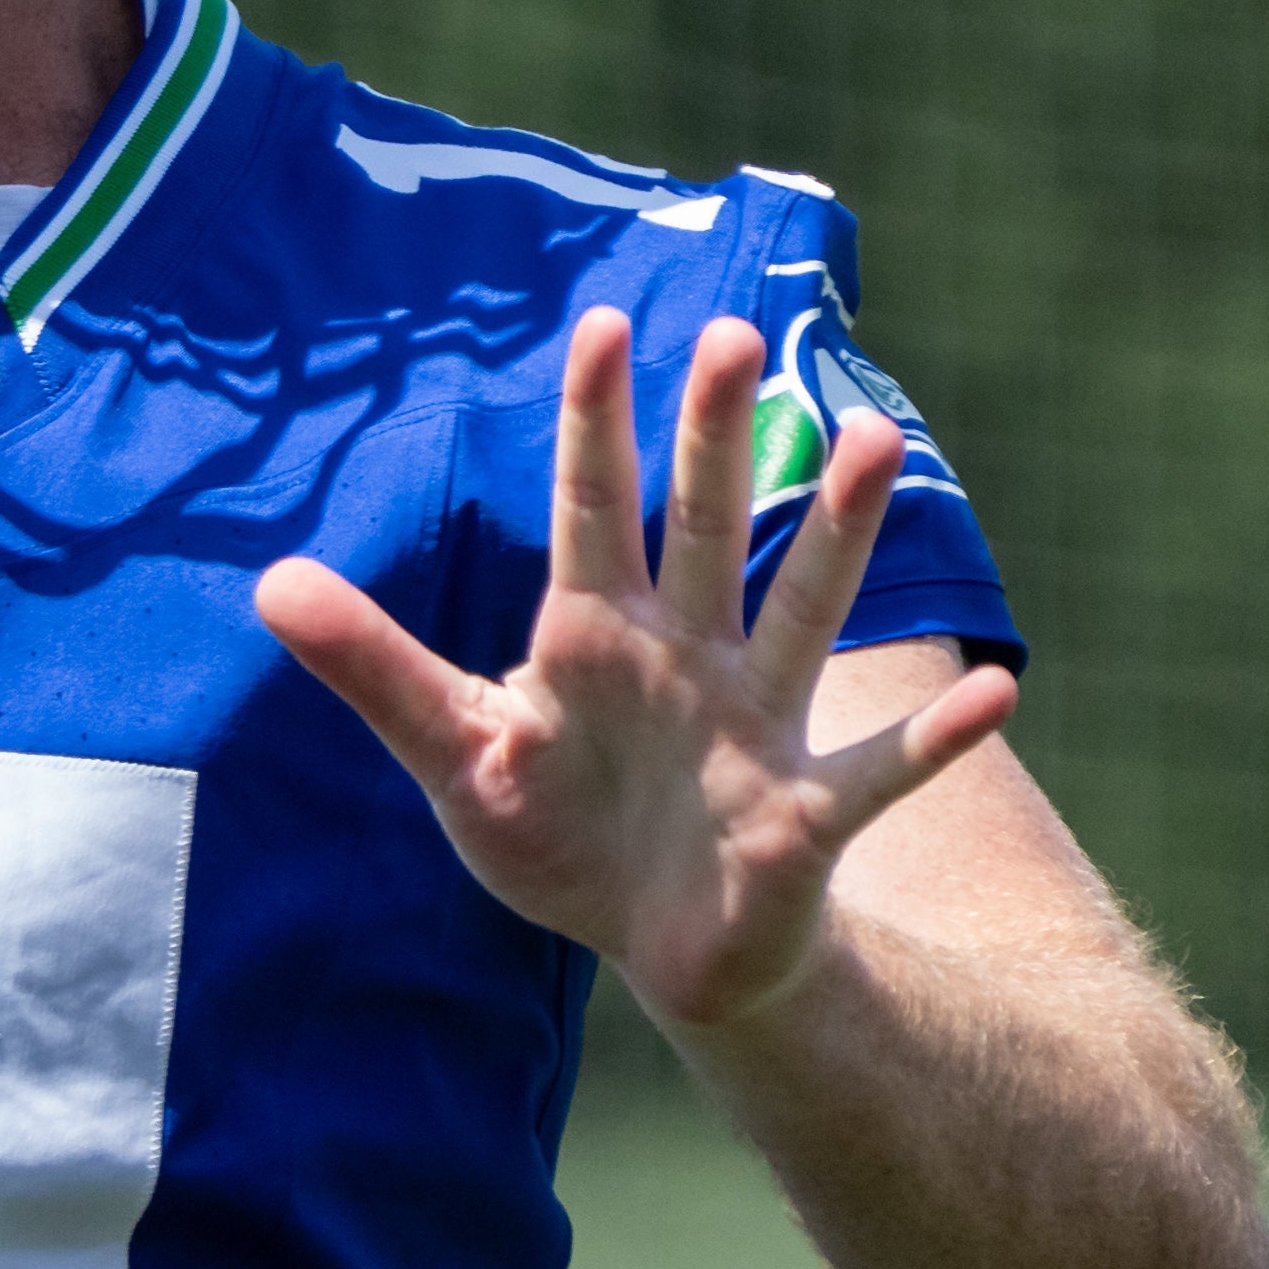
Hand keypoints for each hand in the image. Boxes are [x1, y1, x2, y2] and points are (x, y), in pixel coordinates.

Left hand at [256, 308, 1019, 1032]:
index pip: (594, 510)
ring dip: (841, 534)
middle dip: (718, 439)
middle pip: (706, 529)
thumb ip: (374, 669)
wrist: (654, 942)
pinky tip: (1000, 695)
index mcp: (597, 636)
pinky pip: (882, 771)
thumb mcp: (455, 753)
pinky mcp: (807, 816)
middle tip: (734, 334)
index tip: (604, 325)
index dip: (597, 426)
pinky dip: (935, 740)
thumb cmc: (559, 833)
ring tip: (878, 442)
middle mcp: (689, 656)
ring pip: (805, 610)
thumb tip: (268, 585)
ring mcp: (758, 726)